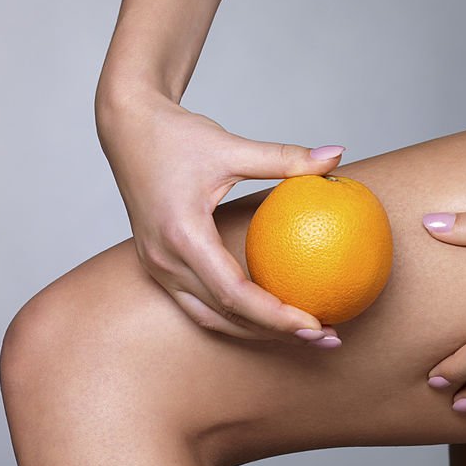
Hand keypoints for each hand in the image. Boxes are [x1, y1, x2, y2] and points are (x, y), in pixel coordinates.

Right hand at [96, 86, 344, 344]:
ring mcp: (158, 267)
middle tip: (326, 338)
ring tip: (304, 334)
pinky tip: (273, 314)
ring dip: (258, 332)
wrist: (127, 127)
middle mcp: (165, 259)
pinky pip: (200, 304)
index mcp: (182, 234)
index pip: (235, 292)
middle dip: (278, 334)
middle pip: (226, 315)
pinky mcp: (160, 266)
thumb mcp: (232, 145)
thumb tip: (338, 155)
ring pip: (211, 317)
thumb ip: (286, 157)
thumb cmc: (174, 135)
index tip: (316, 324)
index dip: (276, 316)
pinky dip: (237, 315)